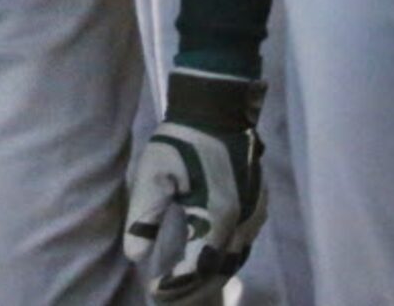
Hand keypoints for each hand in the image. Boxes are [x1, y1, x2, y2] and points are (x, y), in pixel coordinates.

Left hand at [125, 71, 268, 299]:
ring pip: (234, 260)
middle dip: (193, 289)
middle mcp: (242, 223)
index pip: (196, 267)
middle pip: (218, 271)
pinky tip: (207, 260)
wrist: (218, 107)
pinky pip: (243, 244)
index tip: (154, 293)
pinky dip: (223, 258)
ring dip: (210, 277)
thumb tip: (134, 255)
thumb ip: (144, 214)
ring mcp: (255, 215)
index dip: (175, 285)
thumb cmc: (182, 138)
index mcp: (217, 217)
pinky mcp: (258, 205)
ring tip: (185, 288)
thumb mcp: (153, 171)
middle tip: (166, 298)